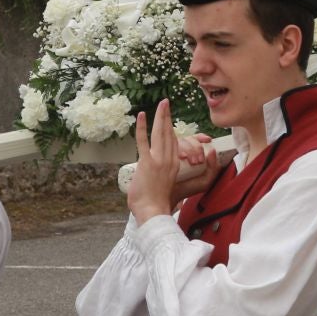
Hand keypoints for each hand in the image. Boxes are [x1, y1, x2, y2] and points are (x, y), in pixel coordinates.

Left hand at [128, 100, 188, 223]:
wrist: (153, 212)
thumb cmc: (158, 205)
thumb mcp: (167, 190)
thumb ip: (163, 181)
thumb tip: (157, 181)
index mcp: (174, 165)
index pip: (173, 142)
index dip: (170, 129)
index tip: (168, 119)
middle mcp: (170, 160)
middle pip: (169, 133)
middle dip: (167, 116)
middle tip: (166, 103)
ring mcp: (159, 160)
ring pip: (161, 133)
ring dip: (161, 116)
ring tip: (162, 104)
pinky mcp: (148, 162)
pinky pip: (144, 141)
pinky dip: (142, 127)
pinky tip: (141, 115)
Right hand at [171, 133, 227, 201]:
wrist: (168, 198)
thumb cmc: (185, 189)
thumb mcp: (204, 182)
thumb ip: (213, 169)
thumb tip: (213, 151)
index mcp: (190, 154)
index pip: (195, 139)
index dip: (202, 137)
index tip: (208, 140)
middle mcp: (180, 150)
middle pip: (189, 140)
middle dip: (196, 147)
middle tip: (198, 160)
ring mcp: (169, 151)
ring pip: (180, 141)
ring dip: (189, 148)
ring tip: (190, 160)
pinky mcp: (161, 153)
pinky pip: (169, 145)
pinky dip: (177, 148)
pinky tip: (181, 156)